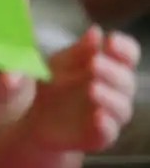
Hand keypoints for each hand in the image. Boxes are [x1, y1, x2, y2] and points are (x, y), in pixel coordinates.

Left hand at [27, 26, 139, 151]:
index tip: (111, 41)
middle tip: (94, 64)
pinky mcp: (101, 137)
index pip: (129, 56)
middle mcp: (116, 92)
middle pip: (127, 80)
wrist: (38, 120)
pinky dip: (106, 124)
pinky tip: (96, 116)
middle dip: (112, 71)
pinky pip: (110, 132)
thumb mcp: (60, 63)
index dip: (124, 48)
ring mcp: (110, 115)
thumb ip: (78, 50)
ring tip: (92, 88)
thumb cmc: (55, 85)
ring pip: (122, 108)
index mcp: (109, 68)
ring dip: (110, 97)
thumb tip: (96, 31)